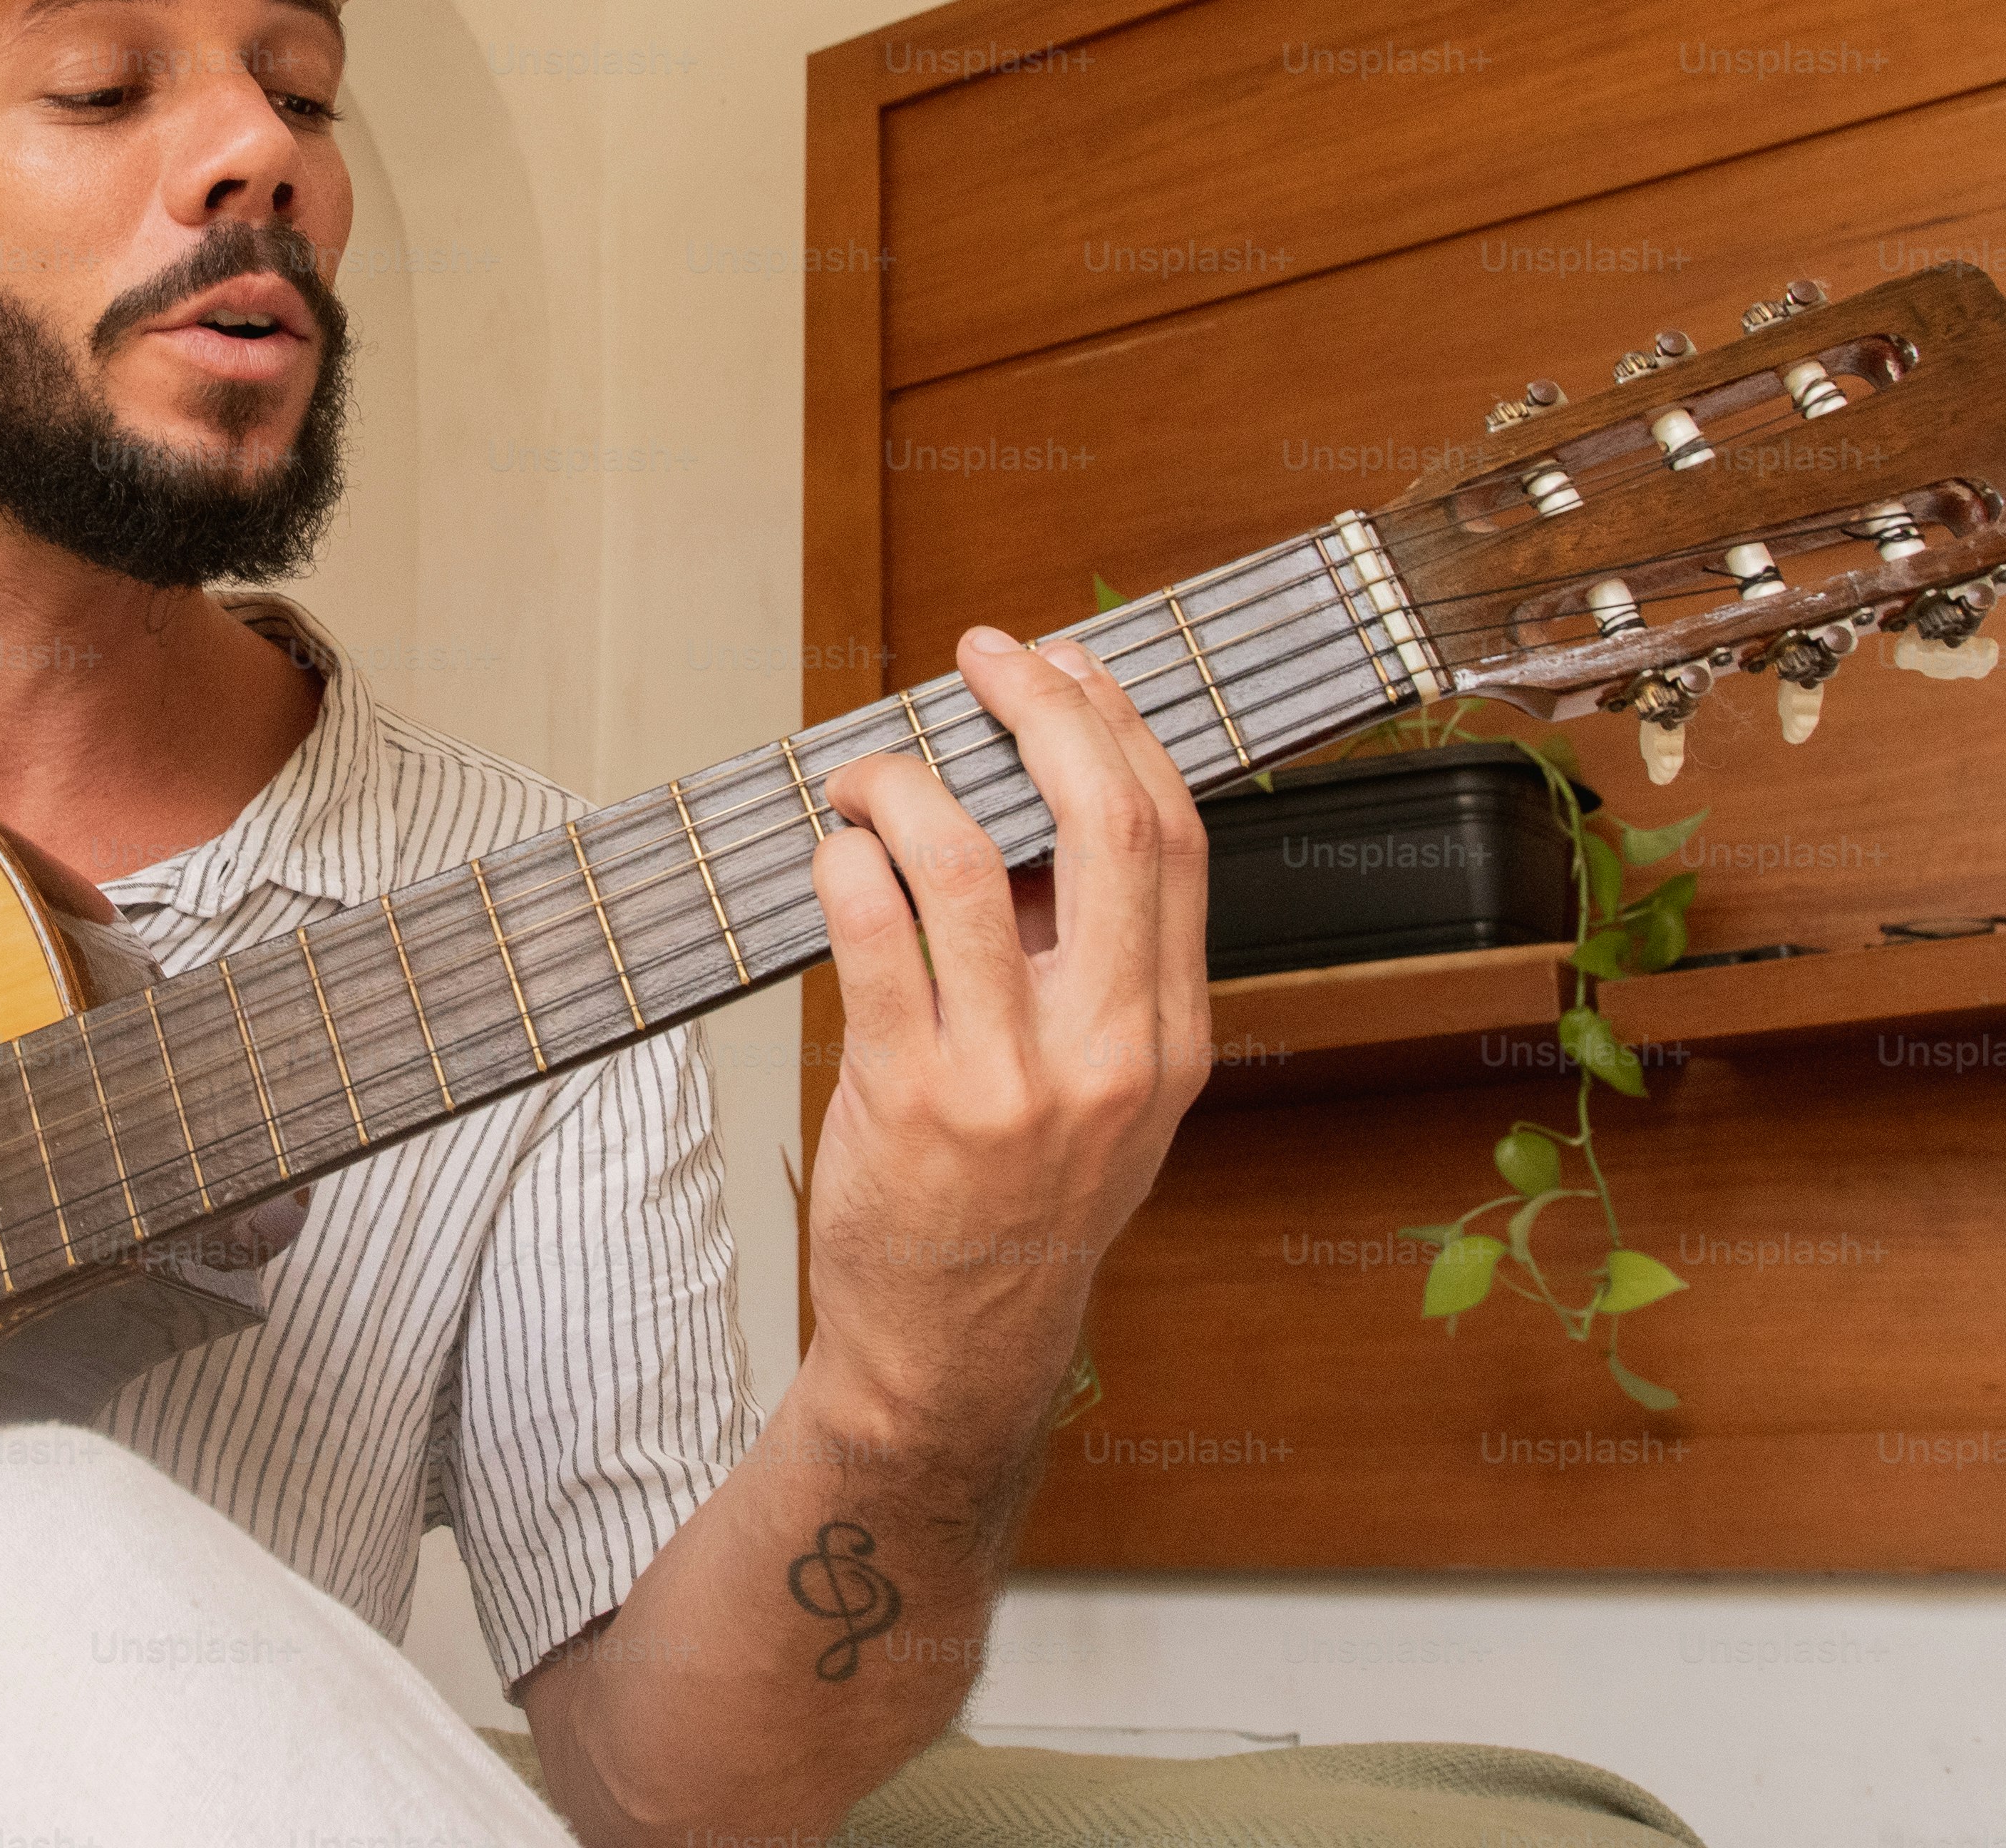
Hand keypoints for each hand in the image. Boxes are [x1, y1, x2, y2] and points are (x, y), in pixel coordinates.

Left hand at [802, 626, 1210, 1458]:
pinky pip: (870, 932)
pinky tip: (830, 853)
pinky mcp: (908, 1100)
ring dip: (902, 783)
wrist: (956, 1347)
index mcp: (1170, 1035)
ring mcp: (1009, 1080)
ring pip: (963, 860)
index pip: (1175, 835)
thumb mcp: (1103, 1088)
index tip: (1063, 664)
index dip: (1117, 725)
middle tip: (981, 658)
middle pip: (1103, 822)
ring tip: (864, 776)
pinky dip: (842, 862)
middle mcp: (1108, 1052)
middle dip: (1039, 709)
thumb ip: (1089, 959)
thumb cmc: (1020, 1198)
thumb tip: (1029, 796)